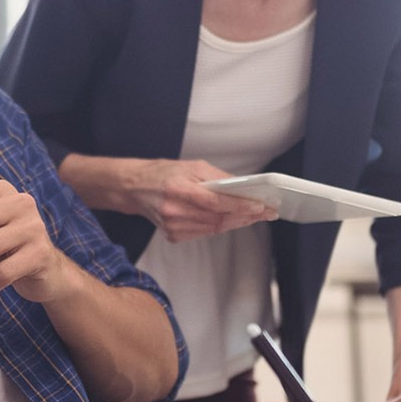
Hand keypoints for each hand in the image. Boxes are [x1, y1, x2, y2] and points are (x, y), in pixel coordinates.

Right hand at [124, 159, 276, 241]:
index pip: (215, 202)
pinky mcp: (173, 235)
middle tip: (265, 212)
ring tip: (253, 216)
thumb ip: (218, 177)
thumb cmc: (163, 174)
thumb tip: (244, 187)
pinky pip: (204, 233)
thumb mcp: (192, 166)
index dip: (240, 205)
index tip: (260, 205)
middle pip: (218, 218)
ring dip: (236, 222)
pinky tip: (231, 220)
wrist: (135, 188)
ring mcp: (172, 226)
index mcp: (177, 189)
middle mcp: (172, 210)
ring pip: (214, 228)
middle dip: (245, 216)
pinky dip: (220, 226)